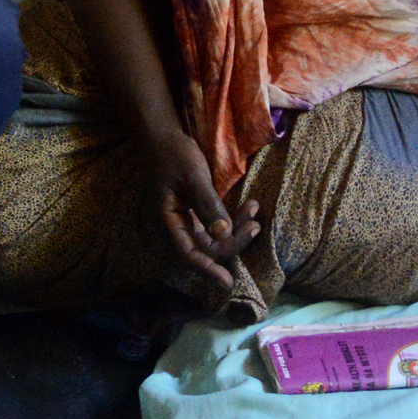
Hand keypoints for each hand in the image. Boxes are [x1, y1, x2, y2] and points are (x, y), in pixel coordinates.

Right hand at [145, 128, 258, 289]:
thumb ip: (208, 205)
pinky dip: (232, 220)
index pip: (188, 255)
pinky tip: (249, 206)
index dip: (208, 270)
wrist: (162, 135)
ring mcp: (185, 220)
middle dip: (233, 241)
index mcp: (166, 222)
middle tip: (255, 225)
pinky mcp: (194, 212)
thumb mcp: (193, 176)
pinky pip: (215, 225)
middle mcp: (174, 226)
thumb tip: (223, 234)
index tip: (228, 283)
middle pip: (206, 248)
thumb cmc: (173, 153)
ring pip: (213, 238)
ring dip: (236, 229)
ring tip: (254, 209)